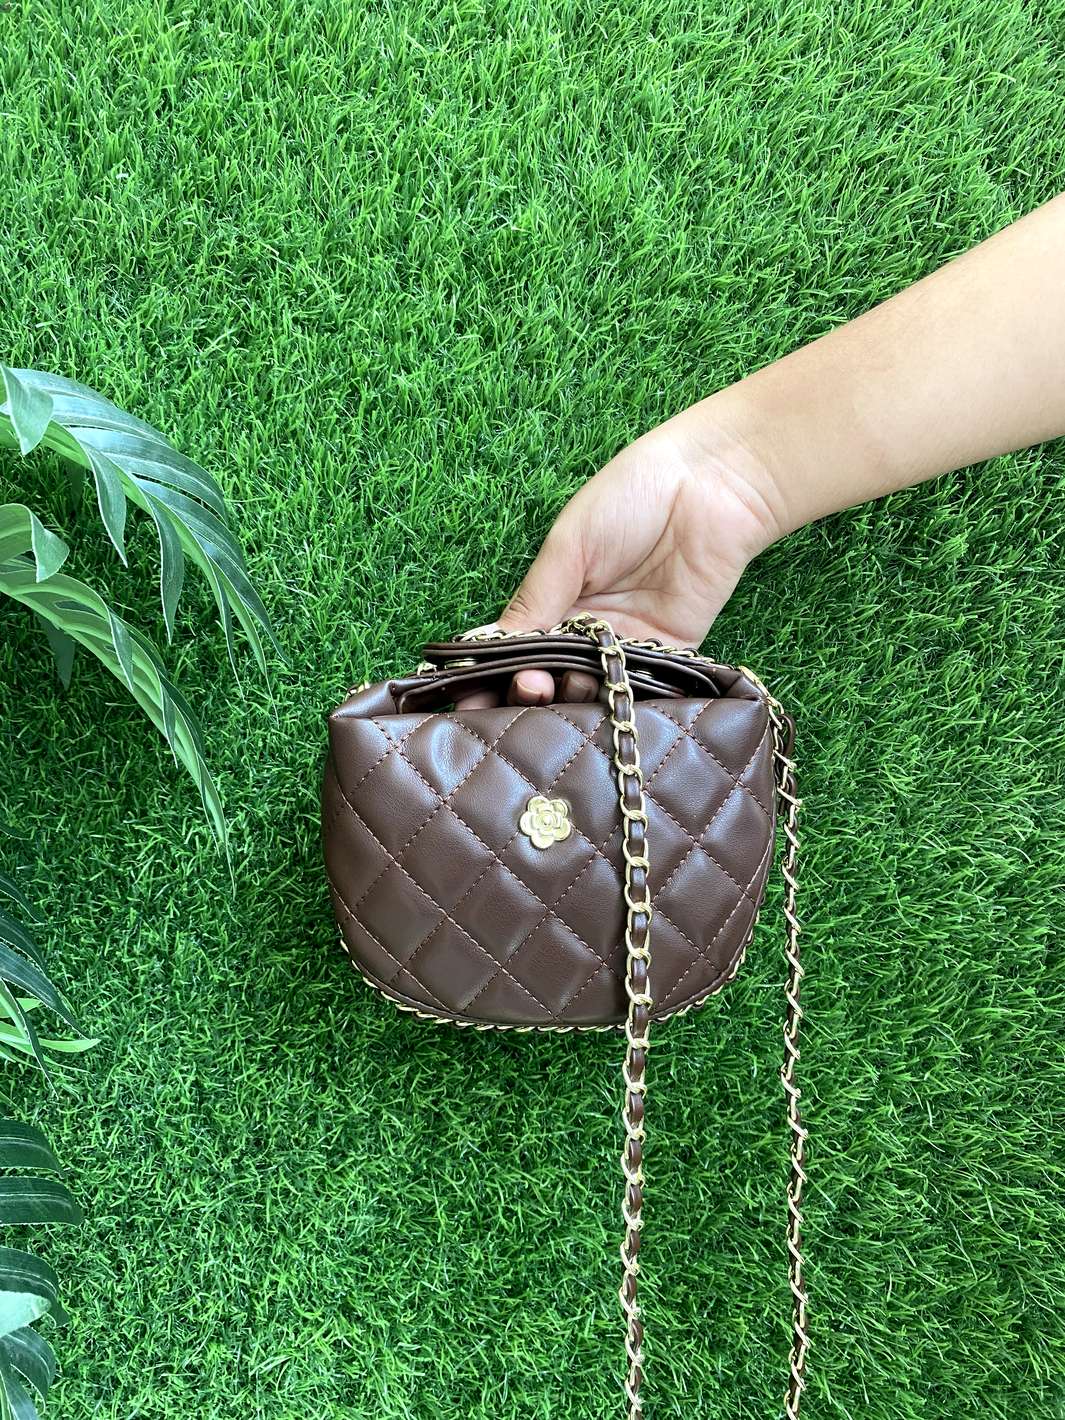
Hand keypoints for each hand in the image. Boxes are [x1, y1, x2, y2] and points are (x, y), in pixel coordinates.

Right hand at [455, 407, 783, 708]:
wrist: (712, 485)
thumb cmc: (633, 497)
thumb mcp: (571, 545)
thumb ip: (534, 600)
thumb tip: (488, 646)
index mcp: (556, 597)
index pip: (515, 648)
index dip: (491, 675)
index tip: (468, 697)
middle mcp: (587, 628)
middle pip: (549, 676)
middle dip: (528, 690)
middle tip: (525, 690)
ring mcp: (627, 644)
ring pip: (589, 689)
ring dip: (569, 697)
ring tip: (557, 690)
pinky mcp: (670, 655)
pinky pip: (639, 689)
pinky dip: (616, 699)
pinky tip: (598, 703)